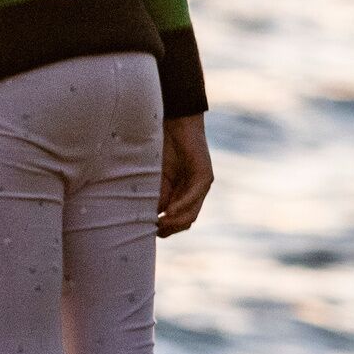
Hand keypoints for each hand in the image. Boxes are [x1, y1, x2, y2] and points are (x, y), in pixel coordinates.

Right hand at [157, 115, 212, 235]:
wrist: (175, 122)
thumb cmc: (161, 146)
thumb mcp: (155, 176)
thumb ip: (155, 194)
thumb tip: (147, 217)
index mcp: (182, 193)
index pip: (178, 220)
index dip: (165, 229)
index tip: (150, 231)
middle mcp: (195, 192)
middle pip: (186, 221)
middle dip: (170, 229)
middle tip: (154, 230)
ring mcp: (202, 185)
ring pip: (191, 213)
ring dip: (175, 221)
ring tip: (160, 224)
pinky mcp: (205, 176)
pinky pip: (194, 196)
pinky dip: (180, 205)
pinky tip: (168, 210)